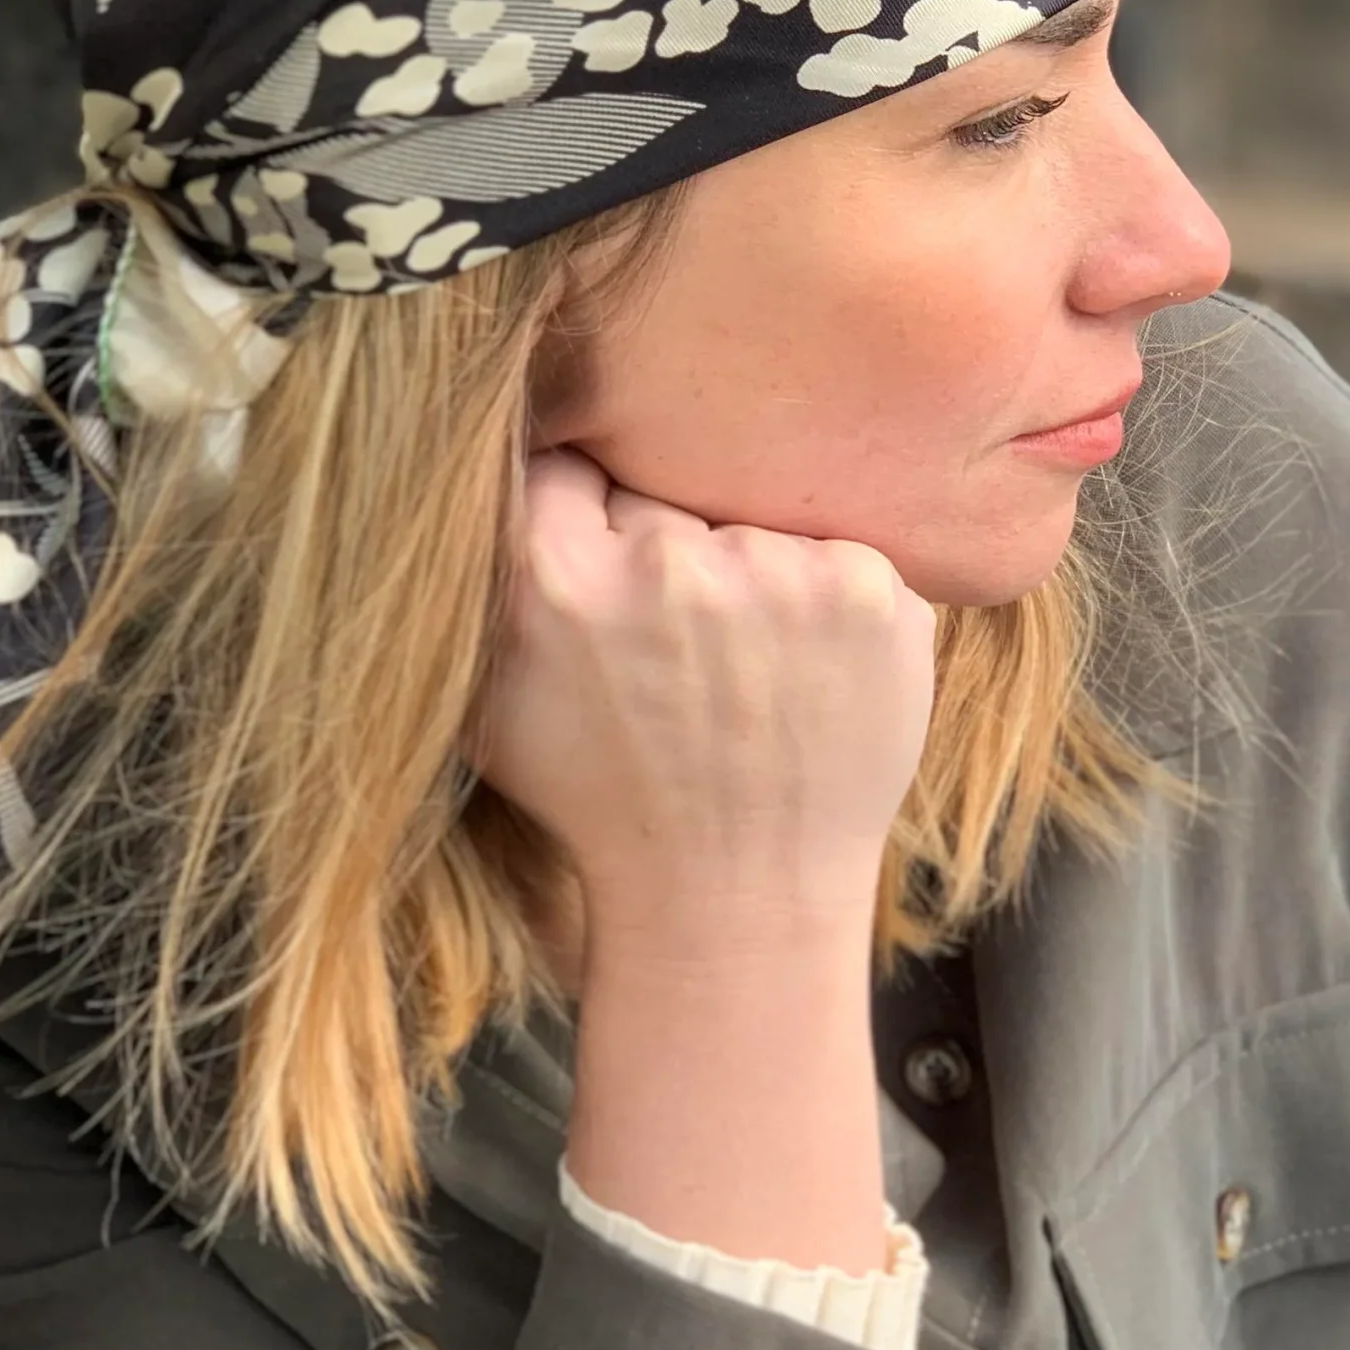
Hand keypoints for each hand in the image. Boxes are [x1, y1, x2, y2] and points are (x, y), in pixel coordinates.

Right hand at [464, 447, 937, 950]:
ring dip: (748, 569)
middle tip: (678, 641)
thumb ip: (483, 570)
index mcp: (553, 578)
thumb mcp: (492, 693)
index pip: (570, 459)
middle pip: (663, 484)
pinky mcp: (867, 592)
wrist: (738, 897)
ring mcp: (777, 575)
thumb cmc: (605, 797)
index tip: (604, 565)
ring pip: (750, 516)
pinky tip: (802, 673)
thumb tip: (487, 452)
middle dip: (665, 543)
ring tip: (742, 668)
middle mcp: (666, 566)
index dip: (586, 510)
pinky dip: (822, 600)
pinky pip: (832, 547)